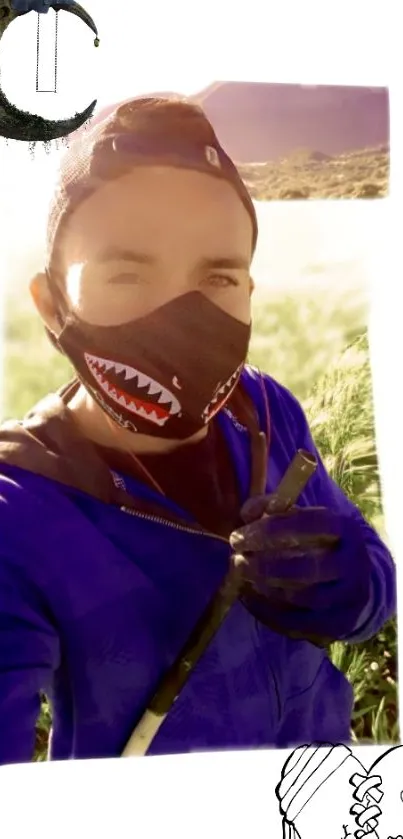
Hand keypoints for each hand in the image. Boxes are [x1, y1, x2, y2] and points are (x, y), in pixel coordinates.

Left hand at [230, 497, 370, 643]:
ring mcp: (350, 597)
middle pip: (309, 568)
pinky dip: (269, 612)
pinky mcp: (340, 624)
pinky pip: (299, 623)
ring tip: (241, 577)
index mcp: (345, 529)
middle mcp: (353, 563)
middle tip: (236, 560)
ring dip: (266, 588)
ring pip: (304, 598)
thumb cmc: (317, 543)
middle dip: (266, 566)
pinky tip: (249, 598)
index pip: (311, 524)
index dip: (272, 529)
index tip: (238, 537)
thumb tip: (247, 513)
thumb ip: (270, 509)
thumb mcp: (299, 518)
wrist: (353, 580)